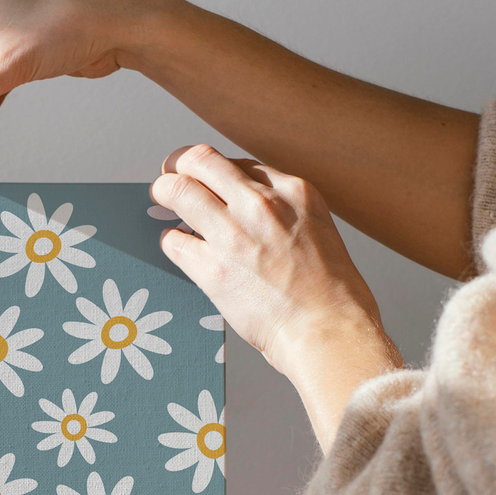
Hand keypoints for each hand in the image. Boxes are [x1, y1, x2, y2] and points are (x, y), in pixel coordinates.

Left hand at [151, 146, 402, 450]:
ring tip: (160, 198)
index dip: (219, 172)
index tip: (210, 178)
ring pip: (179, 192)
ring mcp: (234, 235)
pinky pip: (174, 241)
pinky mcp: (213, 269)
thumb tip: (256, 219)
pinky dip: (170, 240)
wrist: (329, 332)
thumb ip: (288, 218)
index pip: (242, 165)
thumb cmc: (335, 296)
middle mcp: (261, 205)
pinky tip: (174, 245)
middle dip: (180, 164)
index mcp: (294, 193)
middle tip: (170, 174)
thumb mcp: (321, 234)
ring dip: (165, 192)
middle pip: (203, 163)